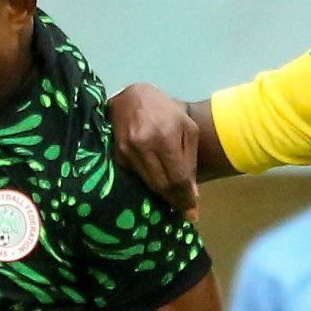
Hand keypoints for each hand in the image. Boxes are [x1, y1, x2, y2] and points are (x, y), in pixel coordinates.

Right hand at [108, 83, 200, 217]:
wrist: (133, 96)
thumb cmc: (165, 110)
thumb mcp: (187, 128)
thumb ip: (190, 159)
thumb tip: (191, 192)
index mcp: (165, 136)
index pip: (177, 177)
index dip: (185, 198)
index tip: (192, 213)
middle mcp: (144, 144)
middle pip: (162, 185)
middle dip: (175, 201)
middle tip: (185, 211)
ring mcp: (127, 150)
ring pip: (148, 184)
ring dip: (162, 196)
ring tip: (174, 202)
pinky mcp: (117, 155)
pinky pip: (136, 177)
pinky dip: (148, 184)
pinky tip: (157, 187)